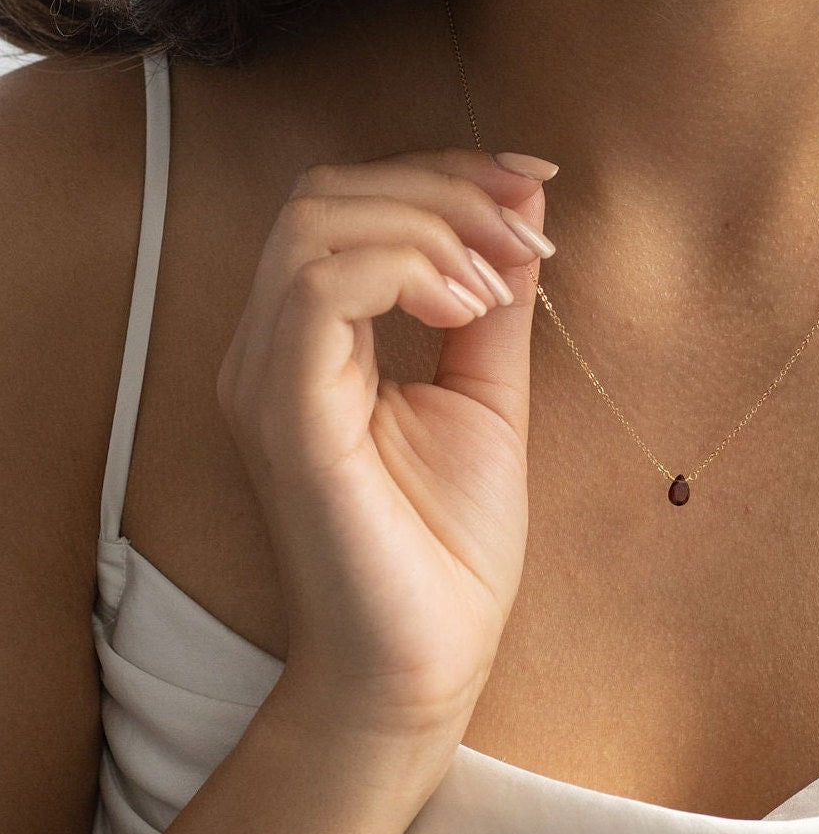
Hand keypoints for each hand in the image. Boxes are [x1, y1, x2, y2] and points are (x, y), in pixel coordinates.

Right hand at [215, 146, 557, 744]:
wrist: (426, 662)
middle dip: (444, 189)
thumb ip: (496, 300)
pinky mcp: (285, 415)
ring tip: (500, 282)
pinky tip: (468, 307)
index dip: (444, 172)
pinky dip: (406, 269)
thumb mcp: (488, 395)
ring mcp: (268, 378)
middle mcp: (272, 349)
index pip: (350, 203)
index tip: (535, 182)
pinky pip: (319, 288)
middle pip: (327, 193)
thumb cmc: (449, 547)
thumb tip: (524, 199)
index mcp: (313, 342)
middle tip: (528, 238)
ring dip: (432, 225)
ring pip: (317, 223)